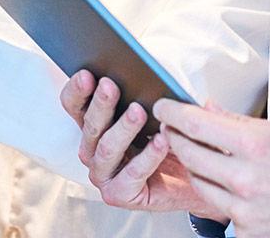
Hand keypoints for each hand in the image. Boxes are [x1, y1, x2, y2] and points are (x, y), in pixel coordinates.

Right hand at [58, 71, 220, 217]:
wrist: (195, 176)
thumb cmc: (173, 141)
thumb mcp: (160, 111)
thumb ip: (154, 94)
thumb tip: (154, 78)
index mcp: (96, 126)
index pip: (75, 105)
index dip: (77, 91)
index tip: (87, 74)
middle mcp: (93, 151)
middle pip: (90, 125)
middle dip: (100, 104)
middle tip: (111, 85)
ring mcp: (104, 174)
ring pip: (107, 149)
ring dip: (123, 128)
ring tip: (139, 111)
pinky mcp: (120, 194)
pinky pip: (132, 174)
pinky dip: (147, 156)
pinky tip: (161, 141)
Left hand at [154, 99, 269, 237]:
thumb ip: (239, 123)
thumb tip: (208, 108)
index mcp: (256, 146)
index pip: (197, 124)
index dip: (173, 112)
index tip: (163, 106)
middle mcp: (246, 180)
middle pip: (190, 154)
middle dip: (176, 138)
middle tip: (173, 128)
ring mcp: (245, 211)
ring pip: (200, 183)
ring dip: (196, 167)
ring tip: (203, 155)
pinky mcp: (248, 233)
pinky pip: (220, 210)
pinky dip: (222, 196)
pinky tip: (234, 186)